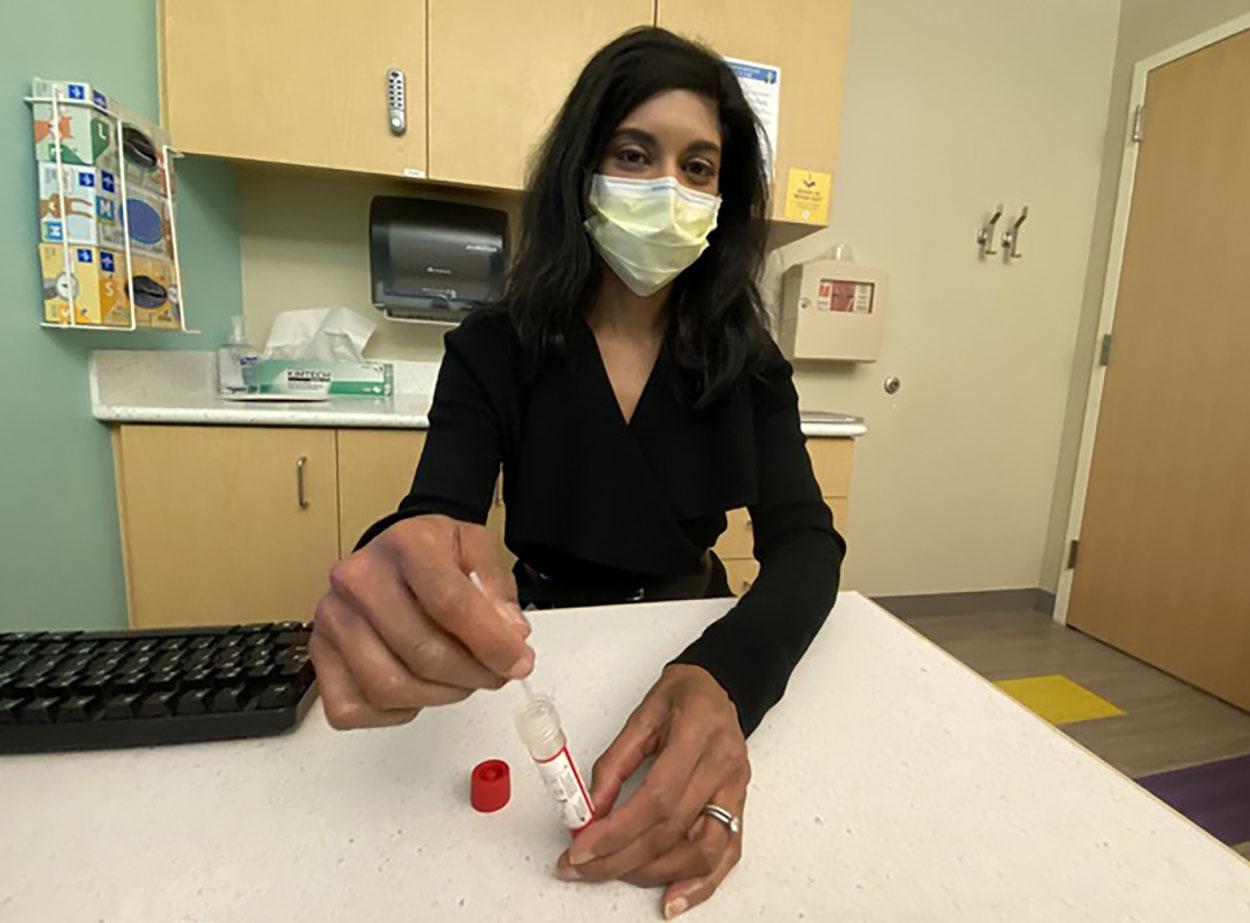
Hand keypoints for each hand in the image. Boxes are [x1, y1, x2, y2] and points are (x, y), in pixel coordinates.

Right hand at [309, 515, 533, 728]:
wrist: (394, 552)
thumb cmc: (434, 554)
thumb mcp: (477, 550)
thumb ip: (498, 591)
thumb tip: (510, 636)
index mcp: (405, 543)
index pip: (450, 604)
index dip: (491, 643)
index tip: (518, 662)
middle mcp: (358, 578)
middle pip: (422, 652)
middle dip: (471, 675)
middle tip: (494, 675)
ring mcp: (332, 618)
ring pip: (389, 686)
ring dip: (439, 696)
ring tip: (460, 680)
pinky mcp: (320, 656)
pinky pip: (353, 708)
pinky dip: (395, 711)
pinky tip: (418, 687)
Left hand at [555, 664, 749, 918]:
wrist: (720, 686)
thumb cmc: (683, 695)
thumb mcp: (642, 715)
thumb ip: (615, 761)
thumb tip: (591, 808)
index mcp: (698, 733)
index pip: (657, 797)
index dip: (617, 831)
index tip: (582, 848)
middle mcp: (724, 764)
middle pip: (673, 829)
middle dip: (622, 857)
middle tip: (585, 867)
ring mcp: (736, 788)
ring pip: (703, 850)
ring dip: (656, 873)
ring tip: (617, 875)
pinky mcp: (740, 805)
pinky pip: (726, 854)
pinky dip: (701, 883)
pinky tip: (673, 898)